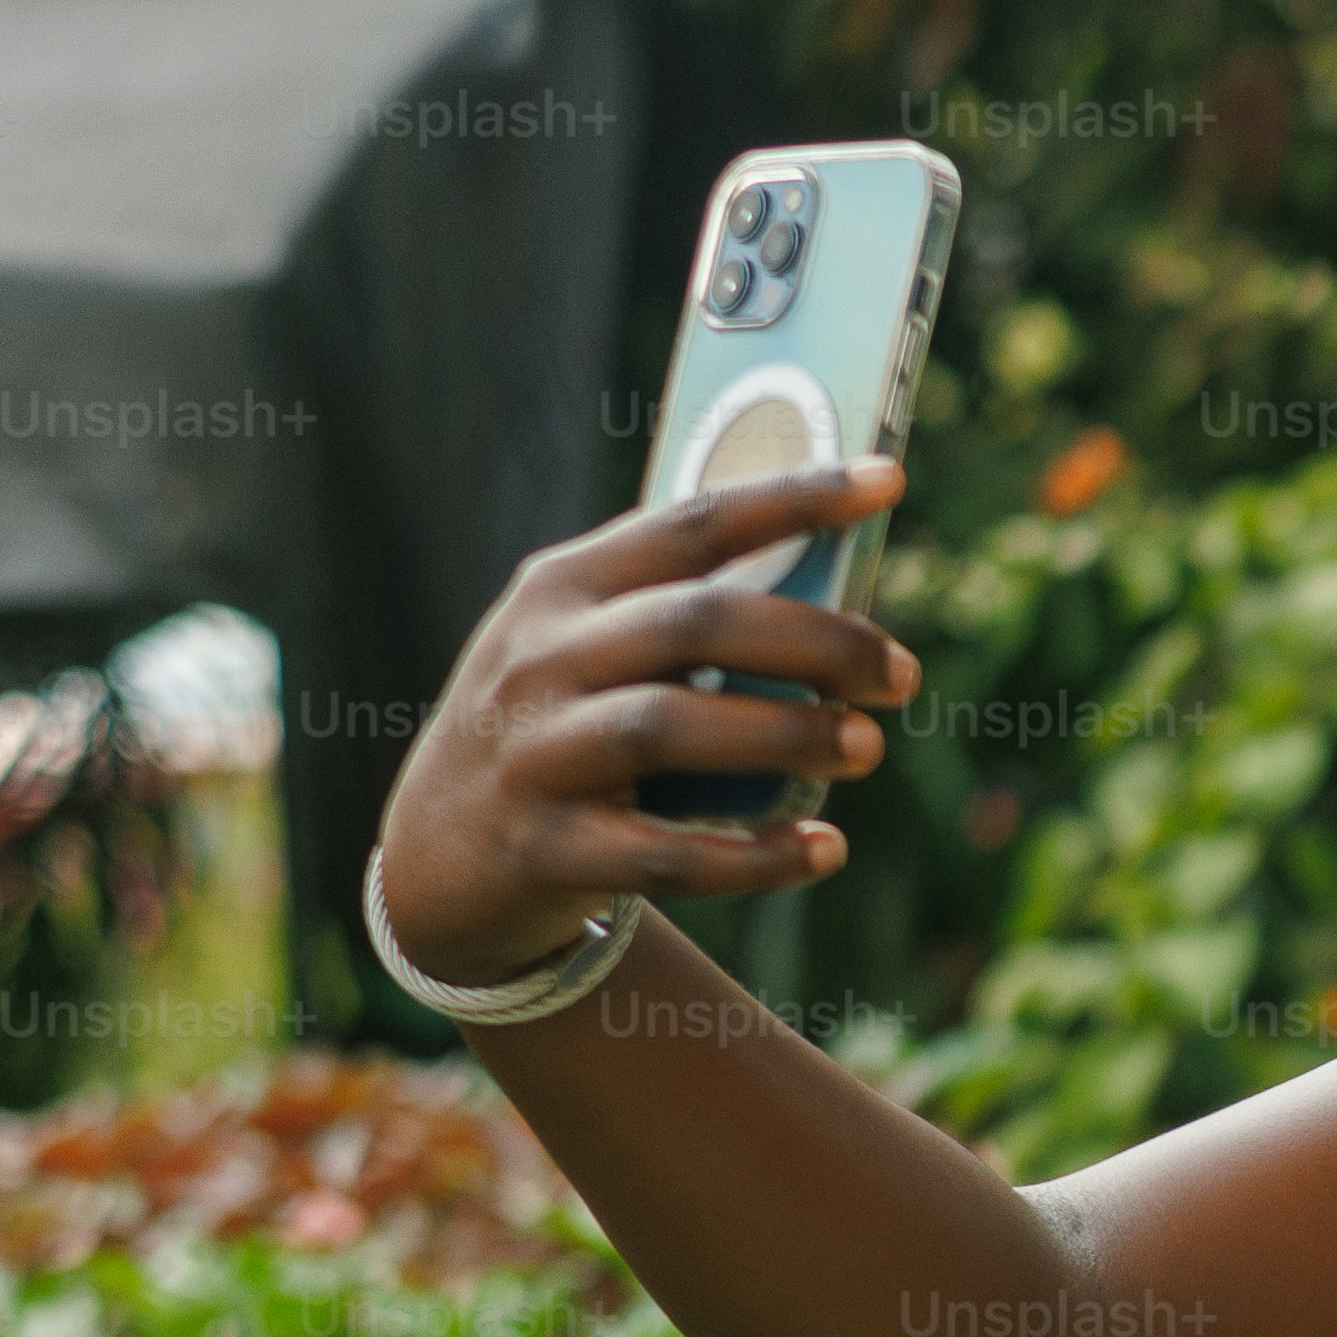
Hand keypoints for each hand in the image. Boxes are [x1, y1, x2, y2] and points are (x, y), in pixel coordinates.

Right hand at [372, 459, 917, 984]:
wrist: (438, 857)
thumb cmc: (556, 729)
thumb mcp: (587, 648)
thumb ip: (680, 615)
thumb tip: (839, 597)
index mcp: (563, 587)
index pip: (691, 524)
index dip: (794, 497)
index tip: (888, 479)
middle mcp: (540, 659)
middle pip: (695, 624)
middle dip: (816, 641)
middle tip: (899, 674)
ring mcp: (534, 754)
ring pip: (670, 727)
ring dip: (787, 736)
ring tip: (866, 747)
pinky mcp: (545, 849)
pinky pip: (666, 854)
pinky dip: (756, 855)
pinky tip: (824, 849)